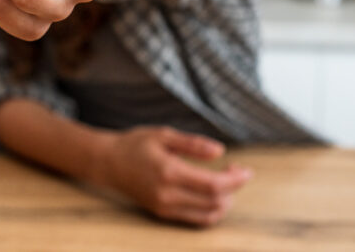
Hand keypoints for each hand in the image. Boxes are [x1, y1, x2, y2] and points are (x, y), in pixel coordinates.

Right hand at [94, 126, 251, 226]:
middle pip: (215, 202)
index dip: (236, 180)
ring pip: (208, 215)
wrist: (108, 163)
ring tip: (225, 182)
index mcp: (169, 172)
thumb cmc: (136, 145)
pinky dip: (212, 210)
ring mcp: (165, 207)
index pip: (213, 185)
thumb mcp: (164, 135)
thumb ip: (193, 144)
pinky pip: (196, 219)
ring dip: (225, 201)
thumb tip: (220, 151)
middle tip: (236, 170)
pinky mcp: (163, 213)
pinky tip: (212, 194)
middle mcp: (167, 195)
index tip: (246, 170)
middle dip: (234, 188)